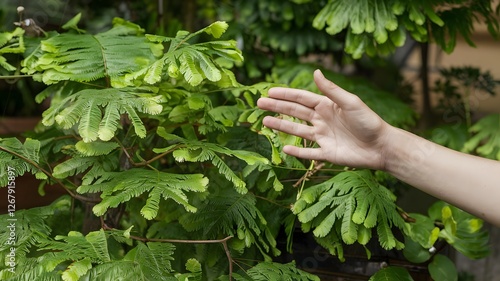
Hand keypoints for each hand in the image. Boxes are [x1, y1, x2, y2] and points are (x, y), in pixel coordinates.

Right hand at [257, 70, 391, 169]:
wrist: (382, 146)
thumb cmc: (369, 121)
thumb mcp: (350, 102)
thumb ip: (331, 90)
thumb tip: (315, 72)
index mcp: (327, 106)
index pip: (301, 98)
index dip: (285, 94)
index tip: (269, 92)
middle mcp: (322, 120)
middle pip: (295, 112)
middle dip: (277, 107)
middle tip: (259, 103)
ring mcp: (324, 137)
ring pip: (297, 131)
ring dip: (281, 126)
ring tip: (265, 121)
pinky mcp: (327, 154)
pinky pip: (308, 153)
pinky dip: (297, 151)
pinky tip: (284, 148)